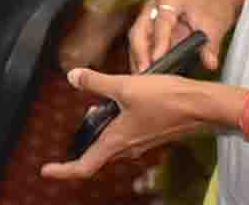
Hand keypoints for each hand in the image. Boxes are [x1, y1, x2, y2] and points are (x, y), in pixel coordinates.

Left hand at [40, 69, 208, 181]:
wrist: (201, 106)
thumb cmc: (167, 99)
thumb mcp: (125, 86)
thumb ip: (96, 83)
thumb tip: (73, 77)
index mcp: (117, 141)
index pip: (85, 165)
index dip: (64, 171)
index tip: (47, 171)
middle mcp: (128, 147)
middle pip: (97, 155)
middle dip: (80, 149)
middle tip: (65, 143)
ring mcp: (140, 142)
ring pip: (112, 144)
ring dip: (99, 133)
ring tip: (91, 112)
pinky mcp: (150, 133)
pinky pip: (125, 136)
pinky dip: (114, 125)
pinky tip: (116, 105)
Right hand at [128, 0, 243, 73]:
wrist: (214, 1)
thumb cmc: (213, 8)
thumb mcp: (215, 26)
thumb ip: (211, 45)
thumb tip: (210, 63)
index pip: (161, 22)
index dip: (158, 42)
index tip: (157, 59)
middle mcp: (154, 6)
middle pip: (140, 29)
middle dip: (140, 52)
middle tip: (144, 72)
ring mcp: (150, 17)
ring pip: (137, 38)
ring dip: (138, 58)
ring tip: (142, 77)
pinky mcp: (150, 29)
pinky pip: (142, 44)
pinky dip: (142, 59)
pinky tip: (146, 74)